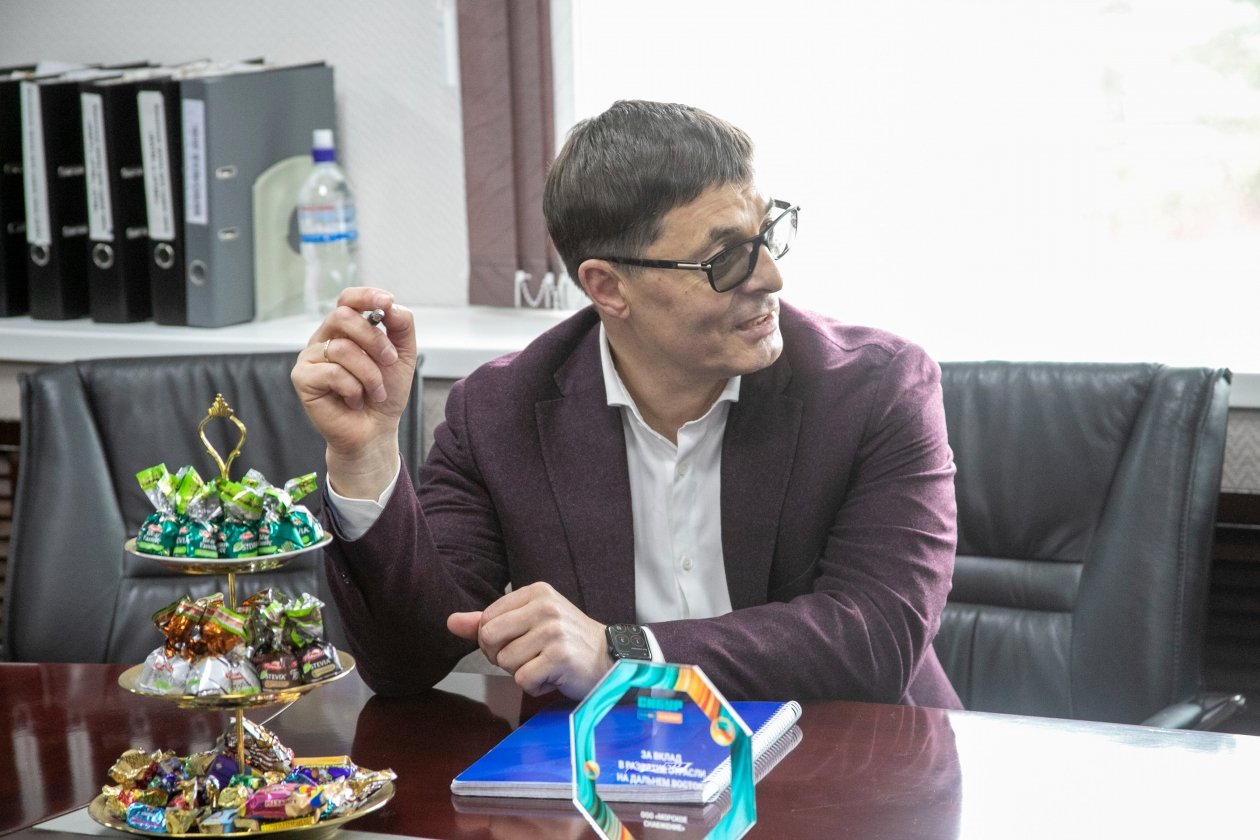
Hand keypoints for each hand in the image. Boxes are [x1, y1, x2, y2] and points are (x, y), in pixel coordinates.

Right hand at [290, 287, 416, 498]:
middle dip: (375, 339)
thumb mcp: (402, 357)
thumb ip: (401, 327)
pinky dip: (353, 388)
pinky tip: (354, 399)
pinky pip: (332, 372)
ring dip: (369, 374)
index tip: (387, 301)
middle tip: (390, 361)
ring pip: (342, 348)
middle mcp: (325, 338)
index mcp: (346, 329)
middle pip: (343, 317)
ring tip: (375, 391)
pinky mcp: (302, 378)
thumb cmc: (384, 393)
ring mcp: (311, 357)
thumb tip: (392, 306)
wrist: (375, 430)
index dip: (365, 296)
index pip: (348, 299)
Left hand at [447, 582, 612, 699]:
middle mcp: (545, 607)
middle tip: (529, 657)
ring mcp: (553, 631)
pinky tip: (552, 678)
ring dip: (521, 673)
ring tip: (545, 665)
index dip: (495, 640)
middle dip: (502, 656)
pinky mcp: (560, 657)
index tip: (520, 642)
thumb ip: (488, 621)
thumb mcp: (529, 622)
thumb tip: (451, 622)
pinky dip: (535, 687)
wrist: (610, 659)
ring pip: (505, 662)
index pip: (486, 619)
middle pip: (489, 638)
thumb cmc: (566, 642)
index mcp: (536, 592)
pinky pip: (523, 680)